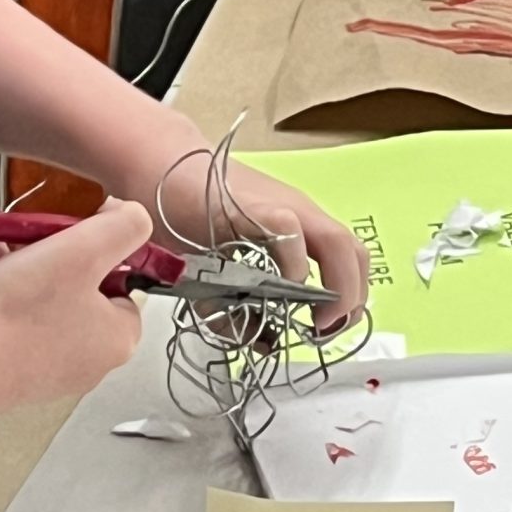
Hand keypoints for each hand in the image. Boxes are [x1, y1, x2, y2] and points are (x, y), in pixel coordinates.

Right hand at [0, 199, 147, 408]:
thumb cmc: (25, 308)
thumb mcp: (87, 249)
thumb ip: (126, 226)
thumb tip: (134, 218)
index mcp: (118, 338)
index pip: (124, 282)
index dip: (97, 248)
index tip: (68, 231)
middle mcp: (87, 361)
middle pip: (73, 286)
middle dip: (38, 249)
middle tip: (14, 233)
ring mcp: (45, 370)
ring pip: (32, 297)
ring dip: (2, 261)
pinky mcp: (7, 373)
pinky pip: (4, 318)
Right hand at [153, 152, 371, 329]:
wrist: (156, 165)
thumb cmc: (184, 214)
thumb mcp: (218, 275)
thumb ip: (241, 310)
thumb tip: (264, 345)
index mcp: (298, 226)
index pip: (348, 260)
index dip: (349, 298)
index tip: (328, 328)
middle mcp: (300, 215)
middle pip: (355, 253)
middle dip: (352, 298)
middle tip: (327, 329)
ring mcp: (283, 208)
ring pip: (339, 243)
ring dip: (339, 286)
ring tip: (317, 318)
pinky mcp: (256, 208)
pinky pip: (291, 233)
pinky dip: (296, 265)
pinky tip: (284, 286)